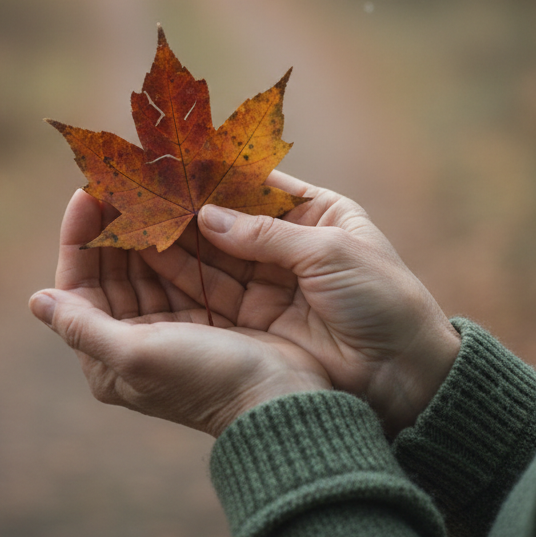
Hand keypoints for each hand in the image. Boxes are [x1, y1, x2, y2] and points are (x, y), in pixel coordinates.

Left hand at [29, 189, 330, 436]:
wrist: (281, 403)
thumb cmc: (204, 379)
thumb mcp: (137, 355)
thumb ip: (84, 328)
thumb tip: (36, 301)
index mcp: (109, 358)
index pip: (78, 287)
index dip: (79, 239)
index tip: (87, 193)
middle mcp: (135, 342)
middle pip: (112, 272)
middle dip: (113, 226)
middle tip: (120, 179)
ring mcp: (171, 326)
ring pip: (146, 265)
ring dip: (146, 226)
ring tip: (149, 184)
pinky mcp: (207, 314)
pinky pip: (181, 268)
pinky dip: (178, 238)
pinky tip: (182, 205)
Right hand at [142, 172, 460, 435]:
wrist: (407, 378)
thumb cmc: (384, 302)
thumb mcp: (330, 254)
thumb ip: (264, 235)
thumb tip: (203, 214)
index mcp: (317, 213)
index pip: (254, 183)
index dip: (212, 172)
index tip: (167, 159)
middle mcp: (287, 244)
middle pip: (225, 219)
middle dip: (181, 205)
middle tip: (134, 189)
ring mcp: (269, 283)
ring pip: (210, 255)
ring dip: (171, 239)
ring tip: (128, 218)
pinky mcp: (255, 321)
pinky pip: (209, 292)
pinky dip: (179, 276)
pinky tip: (145, 257)